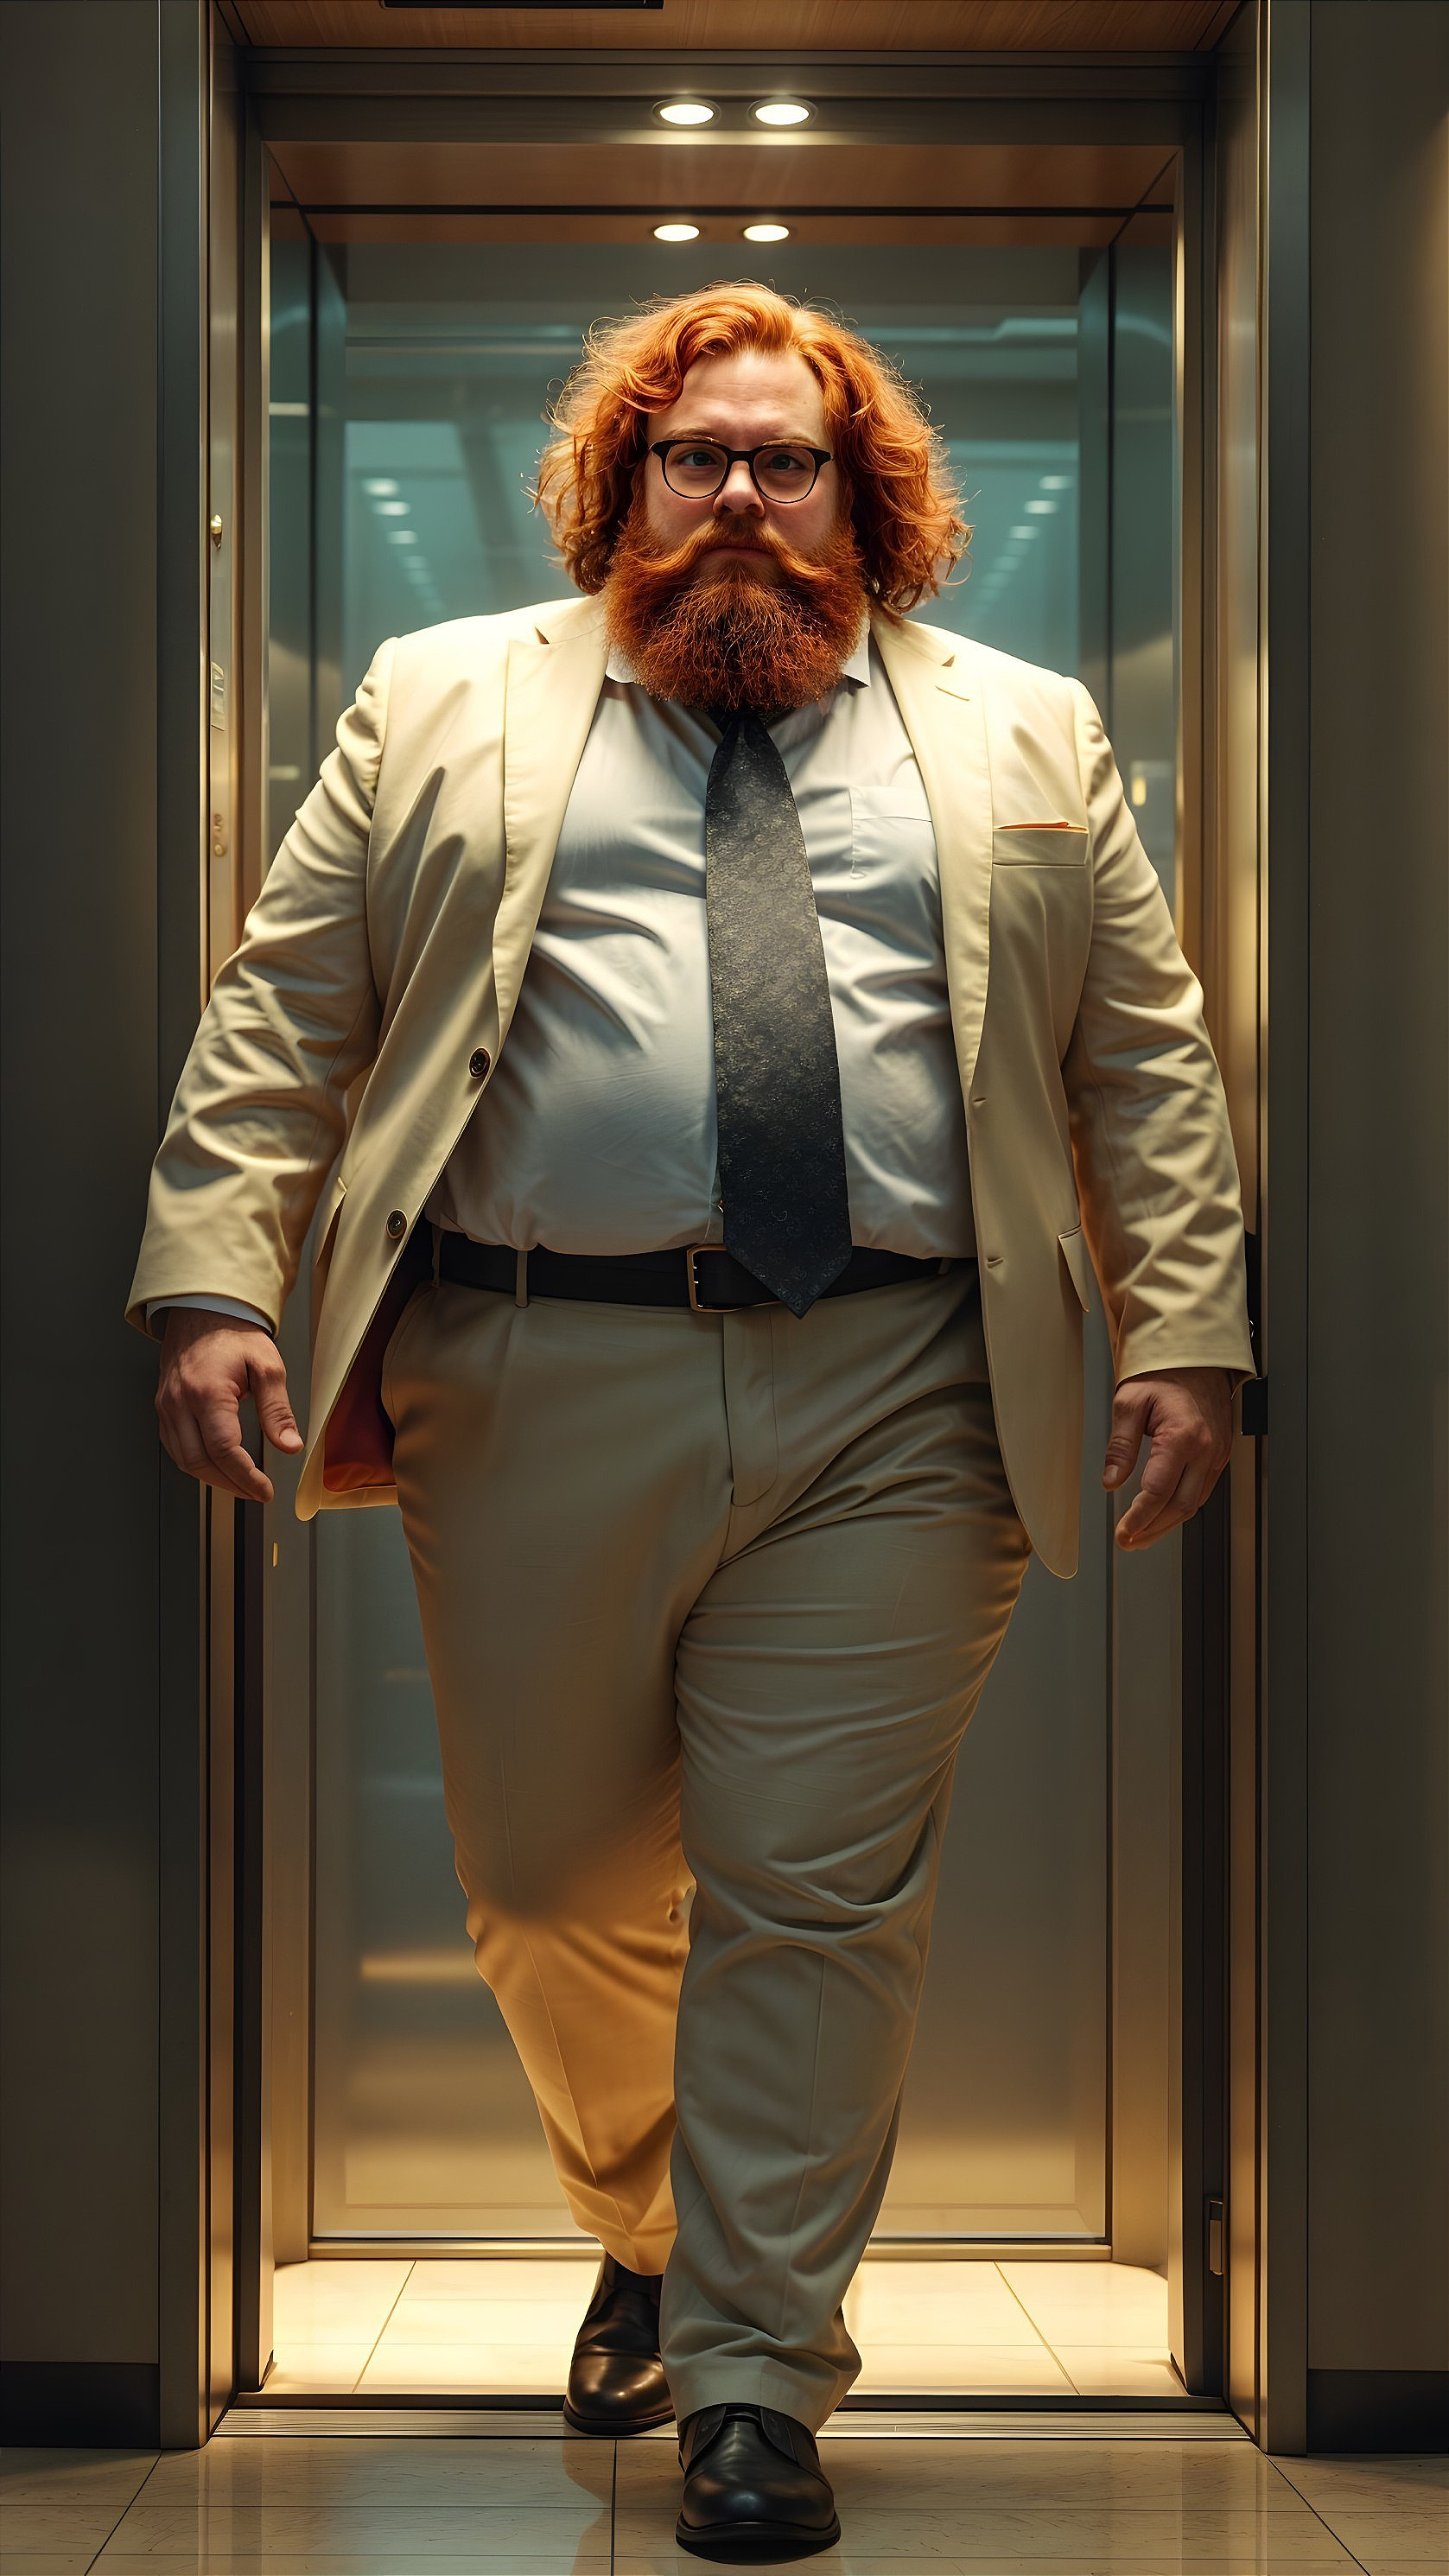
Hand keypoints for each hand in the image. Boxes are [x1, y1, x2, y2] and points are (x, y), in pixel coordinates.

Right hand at [156, 1309, 302, 1504]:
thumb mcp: (267, 1366)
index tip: (265, 1490)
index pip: (225, 1450)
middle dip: (231, 1484)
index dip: (246, 1477)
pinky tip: (216, 1466)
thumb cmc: (233, 1334)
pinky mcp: (163, 1407)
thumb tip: (290, 1445)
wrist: (202, 1310)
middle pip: (201, 1462)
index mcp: (207, 1392)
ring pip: (184, 1459)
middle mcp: (180, 1402)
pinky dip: (195, 1463)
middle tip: (256, 1492)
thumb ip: (278, 1409)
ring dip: (212, 1478)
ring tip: (240, 1485)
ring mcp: (167, 1406)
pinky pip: (174, 1446)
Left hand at [1102, 1365, 1233, 1549]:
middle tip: (1128, 1541)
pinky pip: (1203, 1491)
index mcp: (1183, 1436)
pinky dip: (1181, 1508)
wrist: (1196, 1356)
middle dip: (1152, 1529)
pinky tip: (1163, 1516)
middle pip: (1180, 1506)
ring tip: (1141, 1537)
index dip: (1138, 1518)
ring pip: (1194, 1503)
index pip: (1158, 1491)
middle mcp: (1206, 1449)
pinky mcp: (1220, 1454)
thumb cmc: (1164, 1373)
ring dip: (1167, 1525)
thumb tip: (1111, 1481)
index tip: (1122, 1532)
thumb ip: (1121, 1445)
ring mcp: (1217, 1454)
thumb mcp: (1130, 1402)